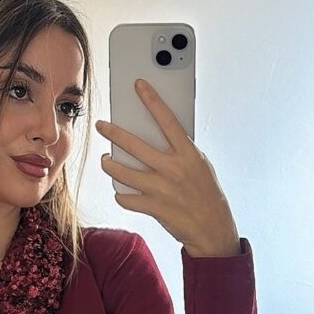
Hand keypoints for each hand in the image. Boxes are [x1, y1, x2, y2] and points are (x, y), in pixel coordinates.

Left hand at [96, 79, 240, 256]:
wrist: (212, 228)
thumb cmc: (206, 193)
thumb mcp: (199, 165)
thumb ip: (180, 151)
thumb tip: (159, 136)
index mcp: (187, 154)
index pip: (167, 120)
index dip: (152, 100)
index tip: (139, 85)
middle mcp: (172, 168)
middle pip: (135, 145)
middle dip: (113, 133)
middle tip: (101, 126)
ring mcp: (161, 189)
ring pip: (122, 172)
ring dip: (109, 165)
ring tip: (106, 161)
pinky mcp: (152, 207)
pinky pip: (125, 197)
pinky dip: (121, 194)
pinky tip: (122, 191)